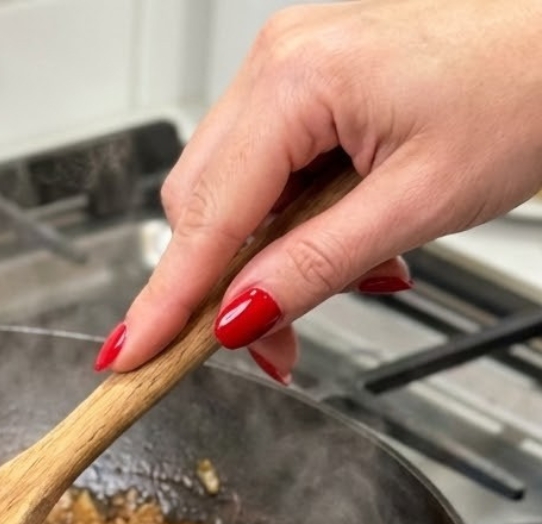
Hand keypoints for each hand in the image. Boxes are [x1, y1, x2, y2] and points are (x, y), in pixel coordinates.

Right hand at [99, 0, 541, 381]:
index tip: (127, 356)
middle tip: (268, 348)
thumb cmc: (528, 88)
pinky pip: (261, 170)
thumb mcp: (417, 203)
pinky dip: (282, 224)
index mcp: (299, 79)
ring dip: (258, 259)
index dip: (165, 300)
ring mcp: (288, 66)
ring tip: (326, 291)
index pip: (206, 217)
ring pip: (227, 193)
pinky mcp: (306, 82)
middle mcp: (278, 62)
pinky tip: (329, 245)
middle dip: (222, 288)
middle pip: (201, 205)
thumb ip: (314, 268)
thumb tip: (238, 318)